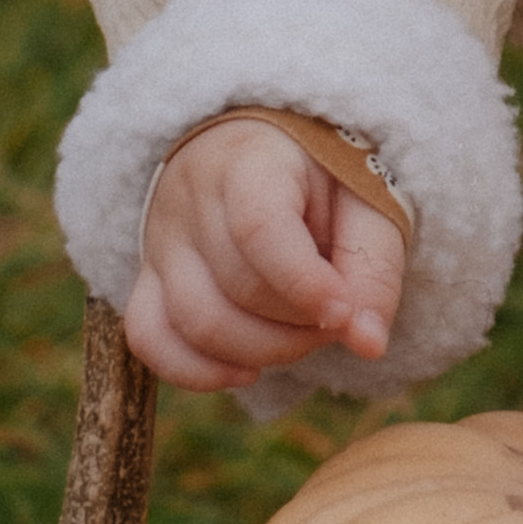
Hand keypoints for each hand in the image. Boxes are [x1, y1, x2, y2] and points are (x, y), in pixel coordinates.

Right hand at [129, 116, 407, 389]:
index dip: (305, 284)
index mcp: (249, 163)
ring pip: (194, 322)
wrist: (267, 152)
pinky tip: (246, 372)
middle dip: (300, 324)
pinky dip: (197, 371)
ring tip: (305, 336)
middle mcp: (191, 200)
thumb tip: (368, 343)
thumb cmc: (326, 177)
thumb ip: (374, 267)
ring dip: (262, 351)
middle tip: (339, 317)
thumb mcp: (367, 201)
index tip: (344, 313)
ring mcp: (162, 242)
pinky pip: (149, 338)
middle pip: (236, 286)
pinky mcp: (148, 279)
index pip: (258, 230)